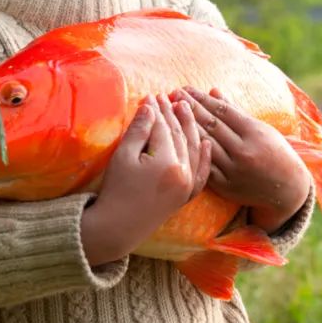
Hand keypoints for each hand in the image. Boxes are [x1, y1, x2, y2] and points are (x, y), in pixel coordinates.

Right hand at [80, 94, 210, 265]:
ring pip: (194, 150)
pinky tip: (206, 143)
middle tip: (168, 96)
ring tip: (185, 110)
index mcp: (167, 162)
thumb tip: (150, 105)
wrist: (117, 227)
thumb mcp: (123, 156)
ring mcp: (188, 186)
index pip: (164, 128)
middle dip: (173, 115)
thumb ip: (139, 130)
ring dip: (190, 128)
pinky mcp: (186, 196)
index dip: (158, 110)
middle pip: (180, 136)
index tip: (153, 95)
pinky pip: (202, 174)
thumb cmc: (116, 189)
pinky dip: (205, 158)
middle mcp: (184, 173)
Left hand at [175, 87, 309, 232]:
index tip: (185, 88)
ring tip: (170, 113)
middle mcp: (243, 151)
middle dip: (190, 108)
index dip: (202, 99)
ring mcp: (234, 170)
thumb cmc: (275, 152)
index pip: (222, 111)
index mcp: (254, 133)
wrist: (286, 188)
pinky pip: (204, 166)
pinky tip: (178, 141)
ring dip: (185, 127)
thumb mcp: (260, 128)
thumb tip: (213, 90)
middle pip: (211, 125)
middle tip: (172, 95)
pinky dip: (191, 152)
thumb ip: (235, 111)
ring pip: (204, 144)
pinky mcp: (226, 186)